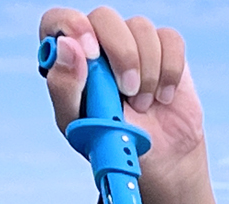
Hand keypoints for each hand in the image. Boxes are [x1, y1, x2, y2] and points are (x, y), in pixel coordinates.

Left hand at [40, 8, 202, 187]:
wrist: (156, 161)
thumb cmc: (111, 141)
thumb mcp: (78, 125)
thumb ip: (64, 87)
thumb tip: (67, 47)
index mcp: (69, 59)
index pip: (57, 20)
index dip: (72, 26)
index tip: (91, 53)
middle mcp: (99, 43)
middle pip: (104, 16)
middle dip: (120, 53)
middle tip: (127, 89)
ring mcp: (133, 43)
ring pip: (140, 27)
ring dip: (147, 72)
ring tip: (142, 104)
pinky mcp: (165, 49)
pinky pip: (170, 39)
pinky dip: (170, 71)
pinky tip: (163, 96)